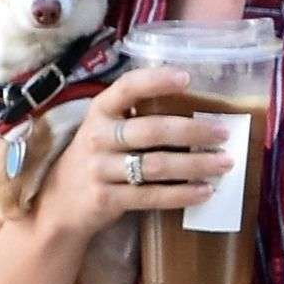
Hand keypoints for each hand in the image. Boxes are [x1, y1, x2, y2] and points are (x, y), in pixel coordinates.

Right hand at [38, 66, 232, 238]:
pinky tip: (204, 191)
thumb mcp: (105, 131)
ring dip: (195, 164)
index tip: (188, 77)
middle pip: (152, 130)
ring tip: (224, 163)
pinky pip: (150, 196)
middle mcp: (97, 137)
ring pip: (156, 165)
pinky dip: (181, 194)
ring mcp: (100, 169)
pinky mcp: (106, 199)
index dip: (156, 80)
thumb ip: (136, 119)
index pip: (127, 87)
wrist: (59, 205)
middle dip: (192, 131)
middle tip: (224, 133)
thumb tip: (197, 112)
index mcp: (99, 111)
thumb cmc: (96, 160)